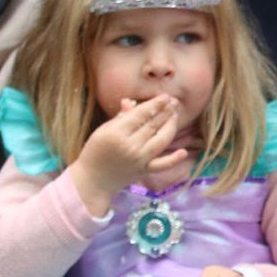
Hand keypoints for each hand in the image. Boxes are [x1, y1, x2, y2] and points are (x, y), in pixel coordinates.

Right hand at [72, 96, 185, 215]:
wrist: (93, 179)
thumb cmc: (95, 151)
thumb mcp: (103, 130)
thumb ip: (120, 117)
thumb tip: (131, 101)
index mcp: (117, 133)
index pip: (141, 114)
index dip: (155, 104)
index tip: (165, 96)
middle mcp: (130, 146)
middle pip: (153, 125)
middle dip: (166, 112)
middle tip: (175, 102)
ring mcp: (139, 159)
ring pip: (161, 140)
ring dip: (171, 126)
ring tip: (175, 116)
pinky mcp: (144, 171)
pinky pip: (162, 165)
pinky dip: (173, 159)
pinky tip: (183, 152)